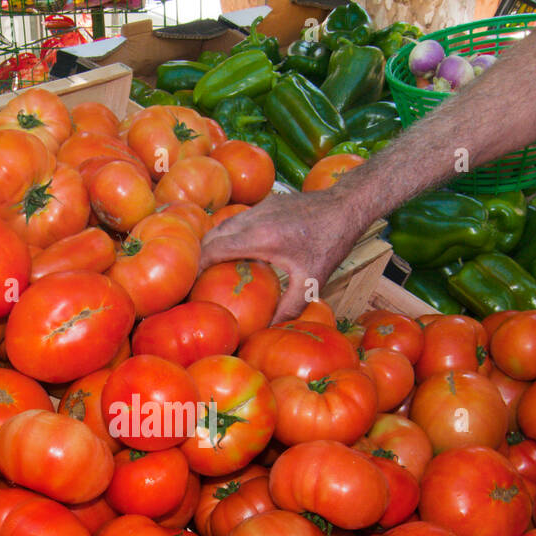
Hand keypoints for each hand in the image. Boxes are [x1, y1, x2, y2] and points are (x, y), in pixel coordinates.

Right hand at [198, 188, 361, 323]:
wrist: (345, 205)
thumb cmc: (330, 243)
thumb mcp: (311, 281)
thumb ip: (289, 308)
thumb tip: (270, 330)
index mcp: (259, 238)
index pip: (213, 249)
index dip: (196, 267)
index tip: (190, 285)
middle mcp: (253, 219)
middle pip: (211, 236)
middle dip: (199, 257)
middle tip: (197, 281)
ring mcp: (258, 209)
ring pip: (222, 226)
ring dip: (213, 245)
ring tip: (212, 270)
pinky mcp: (265, 205)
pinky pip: (236, 221)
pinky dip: (228, 237)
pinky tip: (237, 255)